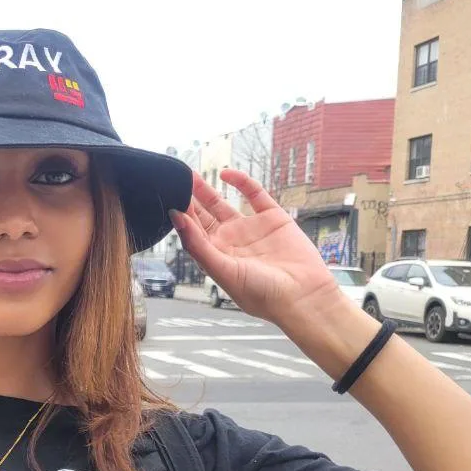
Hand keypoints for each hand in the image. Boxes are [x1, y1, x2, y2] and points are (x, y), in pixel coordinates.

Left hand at [170, 170, 349, 328]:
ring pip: (223, 204)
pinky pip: (254, 195)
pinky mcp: (273, 218)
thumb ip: (198, 244)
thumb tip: (176, 217)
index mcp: (215, 257)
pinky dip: (241, 183)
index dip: (180, 215)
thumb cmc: (262, 293)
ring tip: (190, 175)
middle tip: (173, 181)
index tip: (166, 197)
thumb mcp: (223, 270)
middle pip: (202, 216)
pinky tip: (226, 174)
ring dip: (207, 191)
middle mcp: (230, 242)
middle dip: (188, 200)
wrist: (304, 296)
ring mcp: (250, 229)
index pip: (191, 232)